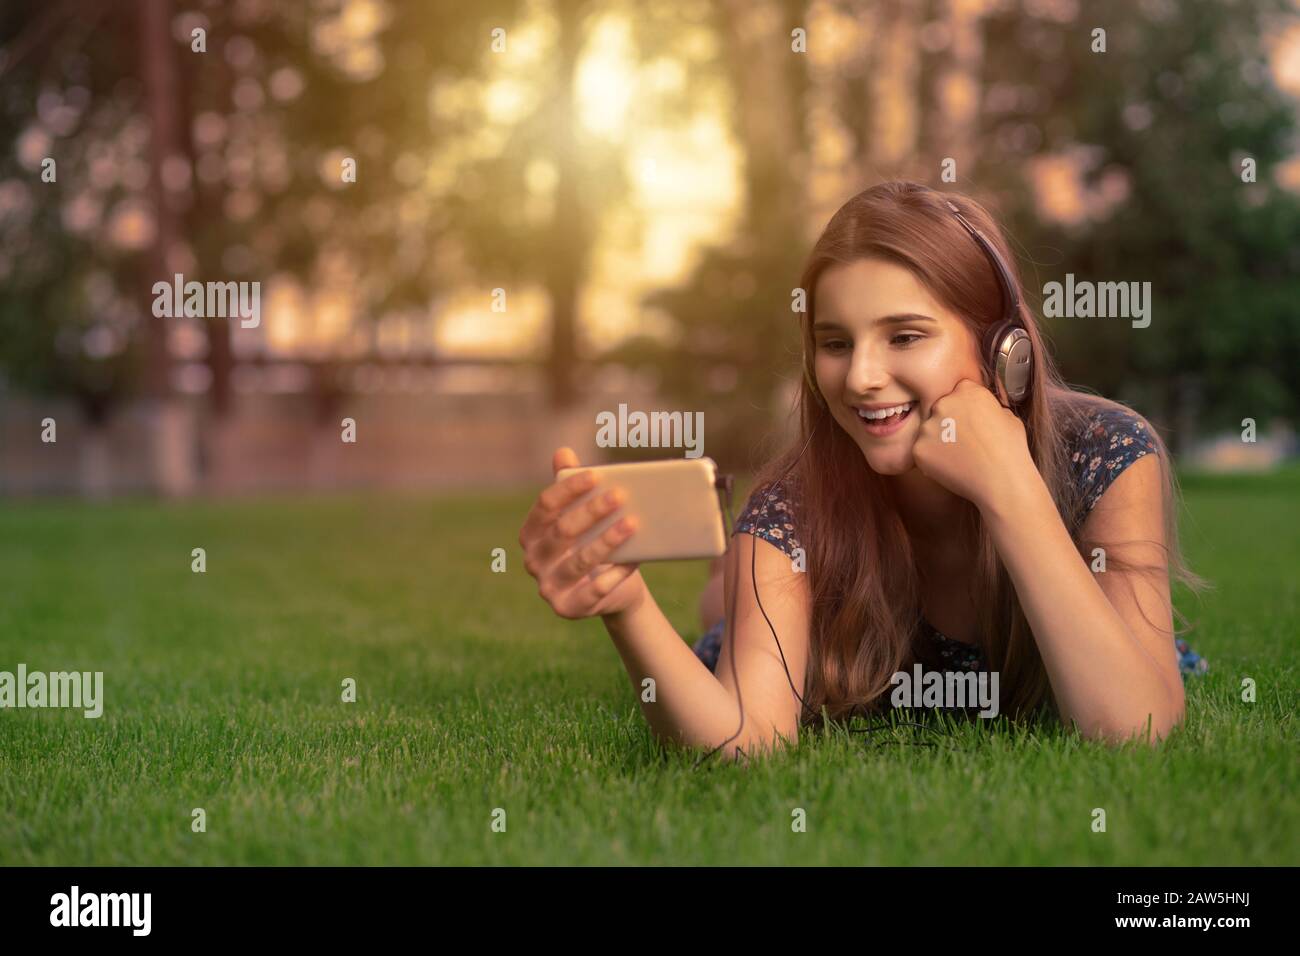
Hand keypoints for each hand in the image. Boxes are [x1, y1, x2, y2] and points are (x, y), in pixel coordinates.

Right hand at [519, 447, 648, 620]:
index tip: (597, 475)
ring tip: (633, 523)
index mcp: (531, 533)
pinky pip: (594, 590)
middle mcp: (533, 560)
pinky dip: (615, 574)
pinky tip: (635, 559)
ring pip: (578, 561)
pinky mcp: (567, 609)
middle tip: (620, 495)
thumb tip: (562, 452)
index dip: (570, 489)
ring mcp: (547, 587)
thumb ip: (571, 486)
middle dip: (592, 512)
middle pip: (562, 531)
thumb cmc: (595, 544)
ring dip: (607, 541)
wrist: (613, 591)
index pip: (545, 505)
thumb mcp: (585, 516)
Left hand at [910, 379, 1035, 512]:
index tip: (969, 421)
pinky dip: (932, 459)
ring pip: (928, 430)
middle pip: (939, 408)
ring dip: (938, 440)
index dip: (964, 407)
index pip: (957, 391)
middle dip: (947, 422)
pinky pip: (921, 450)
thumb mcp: (1007, 416)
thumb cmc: (1010, 450)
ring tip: (958, 456)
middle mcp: (944, 404)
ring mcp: (929, 426)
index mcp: (967, 391)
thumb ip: (987, 407)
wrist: (1001, 481)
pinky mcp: (919, 448)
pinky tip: (950, 466)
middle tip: (962, 441)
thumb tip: (979, 410)